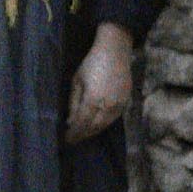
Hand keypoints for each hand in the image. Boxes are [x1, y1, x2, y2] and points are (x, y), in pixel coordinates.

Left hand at [65, 23, 132, 145]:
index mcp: (93, 100)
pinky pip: (113, 119)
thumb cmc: (91, 64)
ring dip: (93, 131)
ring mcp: (119, 105)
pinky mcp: (126, 102)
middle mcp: (108, 106)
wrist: (115, 51)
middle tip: (74, 139)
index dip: (74, 134)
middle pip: (93, 127)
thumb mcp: (76, 81)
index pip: (81, 124)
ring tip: (83, 134)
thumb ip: (73, 103)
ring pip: (105, 125)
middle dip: (83, 135)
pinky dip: (103, 124)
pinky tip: (96, 124)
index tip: (67, 139)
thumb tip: (71, 122)